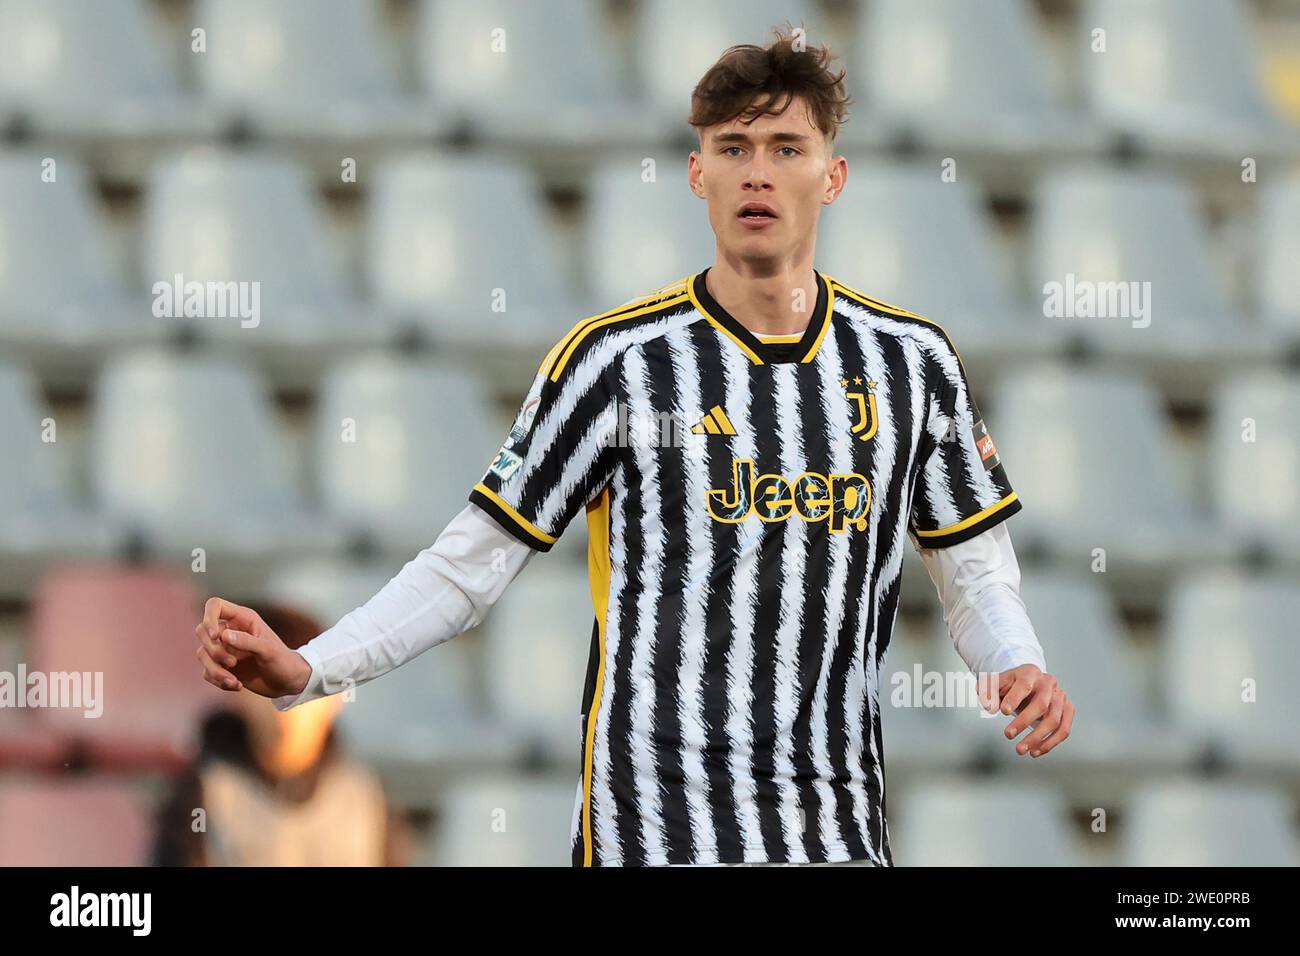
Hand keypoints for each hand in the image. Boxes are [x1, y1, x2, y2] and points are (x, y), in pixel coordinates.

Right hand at [194, 597, 311, 699]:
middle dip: (213, 649)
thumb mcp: (268, 650)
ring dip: (216, 670)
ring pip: (202, 653)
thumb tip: (223, 636)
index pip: (215, 605)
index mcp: (242, 619)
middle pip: (201, 630)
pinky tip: (237, 685)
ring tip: (235, 682)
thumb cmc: (283, 661)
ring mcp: (224, 649)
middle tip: (233, 662)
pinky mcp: (222, 666)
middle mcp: (230, 631)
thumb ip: (247, 641)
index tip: (216, 636)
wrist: (288, 682)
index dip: (209, 618)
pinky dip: (218, 680)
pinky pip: (207, 672)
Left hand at [989, 664, 1073, 757]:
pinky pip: (1063, 730)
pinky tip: (1035, 751)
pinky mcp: (1067, 710)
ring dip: (1037, 738)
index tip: (1004, 711)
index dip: (1014, 698)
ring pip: (1054, 720)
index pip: (1024, 684)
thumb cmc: (1011, 686)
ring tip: (1021, 749)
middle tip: (1008, 734)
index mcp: (1030, 673)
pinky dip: (1049, 743)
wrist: (1026, 685)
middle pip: (1041, 704)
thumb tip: (989, 706)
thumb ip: (988, 692)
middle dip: (1024, 722)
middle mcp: (1048, 683)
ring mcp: (1060, 697)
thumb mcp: (994, 684)